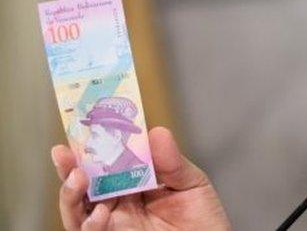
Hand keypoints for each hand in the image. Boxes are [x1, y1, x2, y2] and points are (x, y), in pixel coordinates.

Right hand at [52, 126, 230, 229]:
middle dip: (69, 168)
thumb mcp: (191, 183)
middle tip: (63, 153)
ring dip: (71, 195)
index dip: (90, 147)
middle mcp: (117, 204)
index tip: (81, 127)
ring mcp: (114, 224)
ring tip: (78, 178)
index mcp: (132, 183)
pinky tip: (100, 213)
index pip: (105, 163)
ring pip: (77, 212)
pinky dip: (90, 224)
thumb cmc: (201, 218)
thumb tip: (156, 131)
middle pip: (83, 186)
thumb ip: (172, 162)